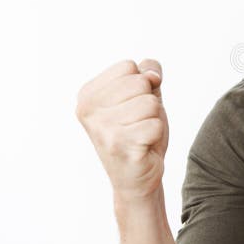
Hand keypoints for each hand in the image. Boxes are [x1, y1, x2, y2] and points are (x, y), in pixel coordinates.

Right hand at [76, 59, 168, 201]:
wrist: (137, 177)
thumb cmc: (139, 132)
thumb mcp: (143, 95)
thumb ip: (147, 73)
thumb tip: (151, 75)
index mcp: (87, 94)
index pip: (128, 66)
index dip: (141, 84)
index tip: (131, 106)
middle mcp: (87, 110)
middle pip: (140, 82)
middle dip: (149, 102)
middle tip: (138, 123)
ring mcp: (101, 128)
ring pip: (150, 103)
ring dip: (153, 119)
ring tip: (140, 134)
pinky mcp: (119, 145)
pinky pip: (155, 124)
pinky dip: (156, 134)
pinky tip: (143, 146)